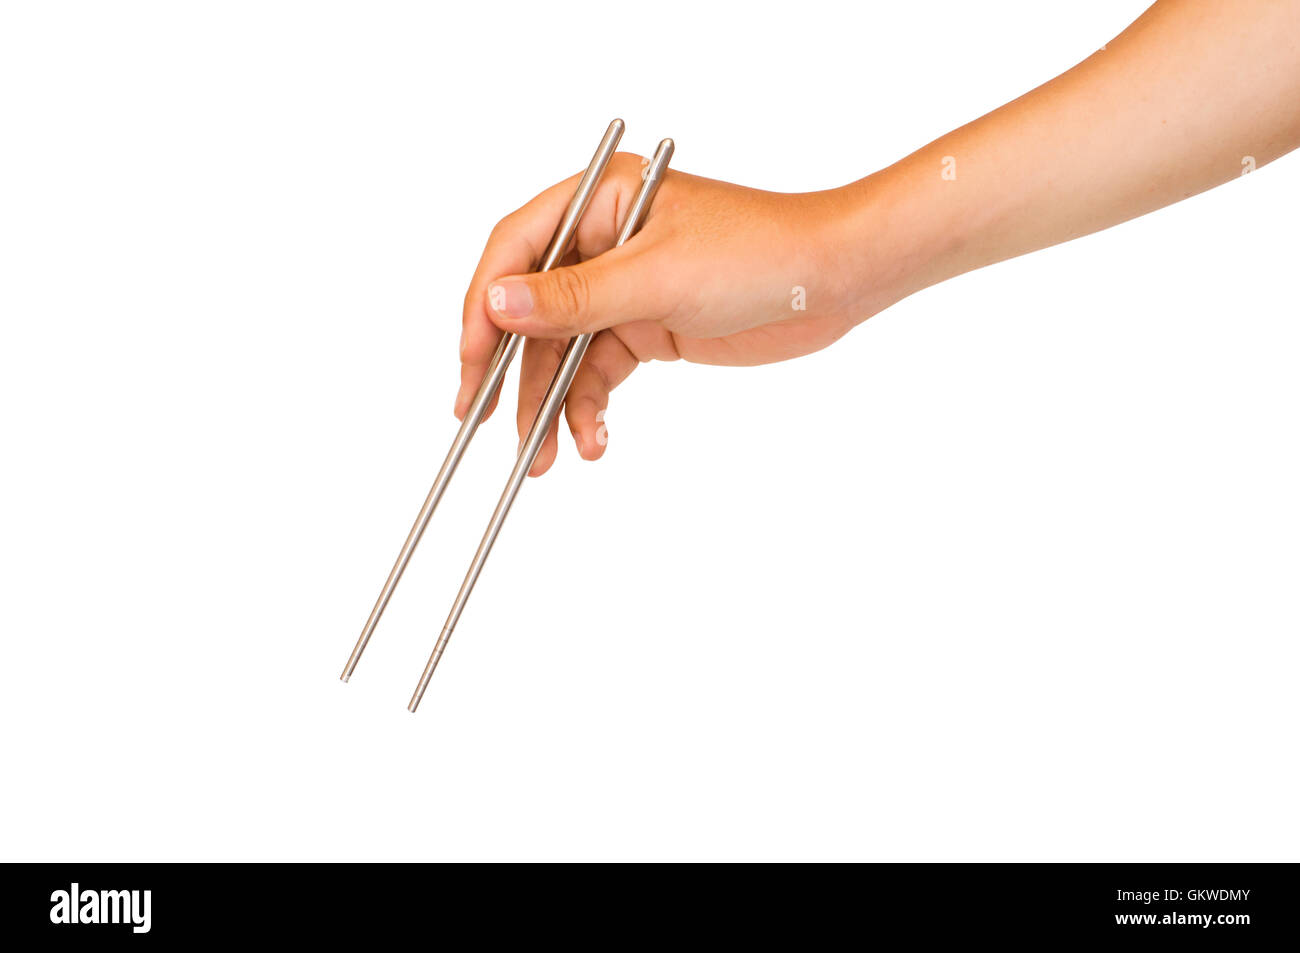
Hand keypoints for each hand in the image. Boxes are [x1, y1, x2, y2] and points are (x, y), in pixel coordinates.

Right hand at [456, 153, 873, 475]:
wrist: (833, 281)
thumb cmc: (758, 252)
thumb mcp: (656, 276)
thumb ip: (573, 297)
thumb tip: (497, 306)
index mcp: (597, 201)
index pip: (515, 250)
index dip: (485, 307)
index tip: (471, 362)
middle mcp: (602, 240)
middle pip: (531, 309)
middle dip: (509, 370)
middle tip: (482, 419)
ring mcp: (624, 289)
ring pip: (563, 352)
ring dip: (551, 405)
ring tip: (543, 457)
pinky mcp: (647, 329)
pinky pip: (599, 374)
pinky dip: (592, 409)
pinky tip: (593, 442)